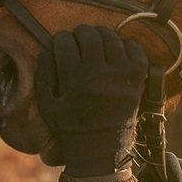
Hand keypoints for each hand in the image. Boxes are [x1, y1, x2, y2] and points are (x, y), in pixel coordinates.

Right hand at [35, 25, 147, 176]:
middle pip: (88, 35)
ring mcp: (122, 74)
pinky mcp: (138, 77)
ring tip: (95, 42)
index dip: (60, 39)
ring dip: (100, 35)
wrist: (102, 148)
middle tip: (77, 39)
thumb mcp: (47, 106)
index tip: (60, 42)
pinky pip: (134, 48)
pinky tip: (115, 51)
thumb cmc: (71, 127)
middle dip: (79, 33)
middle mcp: (99, 74)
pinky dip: (124, 44)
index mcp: (75, 80)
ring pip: (110, 37)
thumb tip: (47, 48)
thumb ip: (43, 75)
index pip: (64, 42)